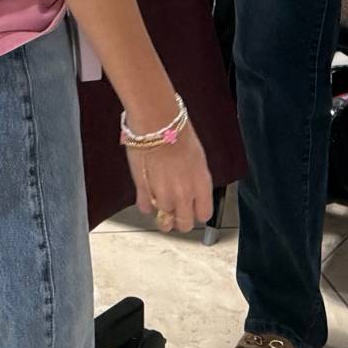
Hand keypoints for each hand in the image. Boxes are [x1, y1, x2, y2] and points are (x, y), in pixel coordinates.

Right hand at [129, 115, 213, 236]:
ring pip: (163, 218)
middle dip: (179, 220)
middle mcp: (184, 194)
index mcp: (201, 185)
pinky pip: (145, 208)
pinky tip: (147, 192)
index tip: (192, 209)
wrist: (156, 122)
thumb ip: (195, 180)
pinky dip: (145, 203)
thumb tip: (190, 191)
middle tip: (174, 211)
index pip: (204, 215)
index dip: (196, 212)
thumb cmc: (178, 133)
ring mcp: (163, 194)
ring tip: (158, 193)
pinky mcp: (143, 190)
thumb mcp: (197, 158)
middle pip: (184, 224)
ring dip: (161, 208)